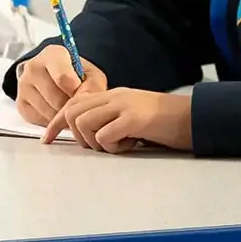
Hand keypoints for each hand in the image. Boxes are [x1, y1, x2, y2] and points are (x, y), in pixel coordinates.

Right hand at [13, 44, 106, 125]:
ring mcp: (23, 85)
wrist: (54, 75)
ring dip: (62, 116)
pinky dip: (52, 122)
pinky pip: (40, 121)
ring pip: (48, 112)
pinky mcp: (20, 103)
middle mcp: (33, 67)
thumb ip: (92, 86)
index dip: (76, 92)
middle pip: (56, 99)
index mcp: (52, 54)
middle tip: (78, 104)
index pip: (63, 77)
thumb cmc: (75, 74)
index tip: (81, 94)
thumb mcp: (90, 74)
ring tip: (68, 107)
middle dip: (71, 106)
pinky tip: (57, 111)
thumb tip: (84, 102)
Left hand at [44, 88, 191, 153]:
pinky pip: (105, 136)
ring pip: (84, 124)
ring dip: (96, 142)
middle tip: (101, 146)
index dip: (56, 123)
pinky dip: (113, 147)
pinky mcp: (133, 119)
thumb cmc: (163, 123)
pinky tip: (132, 144)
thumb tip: (85, 135)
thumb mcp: (131, 115)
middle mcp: (114, 96)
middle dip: (78, 136)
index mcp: (112, 94)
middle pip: (73, 113)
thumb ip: (109, 119)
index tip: (47, 140)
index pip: (73, 104)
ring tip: (120, 145)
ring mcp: (123, 105)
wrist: (192, 118)